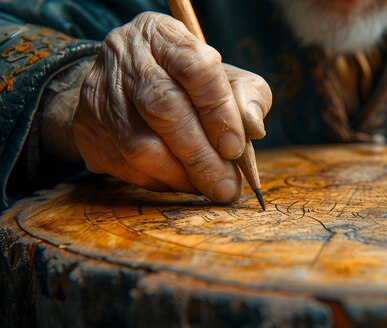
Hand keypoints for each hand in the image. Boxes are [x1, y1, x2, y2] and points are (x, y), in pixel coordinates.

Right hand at [72, 12, 271, 201]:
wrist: (129, 82)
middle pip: (163, 108)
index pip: (195, 67)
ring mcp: (100, 91)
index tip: (235, 148)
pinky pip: (122, 165)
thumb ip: (248, 97)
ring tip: (205, 186)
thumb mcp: (227, 77)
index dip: (218, 110)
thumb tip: (254, 128)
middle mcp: (126, 56)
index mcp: (166, 35)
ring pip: (138, 144)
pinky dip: (156, 181)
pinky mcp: (86, 125)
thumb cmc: (189, 82)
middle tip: (225, 187)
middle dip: (200, 156)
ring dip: (178, 175)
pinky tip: (177, 182)